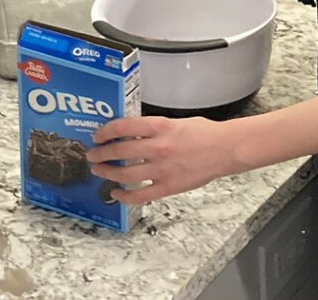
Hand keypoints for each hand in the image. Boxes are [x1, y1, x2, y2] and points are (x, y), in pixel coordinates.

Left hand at [88, 114, 240, 202]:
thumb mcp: (175, 121)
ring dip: (107, 173)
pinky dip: (124, 196)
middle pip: (119, 151)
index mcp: (160, 126)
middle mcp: (158, 147)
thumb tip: (131, 133)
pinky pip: (140, 194)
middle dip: (101, 154)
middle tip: (92, 155)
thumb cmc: (204, 132)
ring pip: (125, 174)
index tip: (97, 136)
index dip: (106, 132)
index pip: (123, 127)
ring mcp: (162, 169)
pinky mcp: (168, 187)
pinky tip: (116, 193)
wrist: (225, 149)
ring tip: (99, 171)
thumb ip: (154, 128)